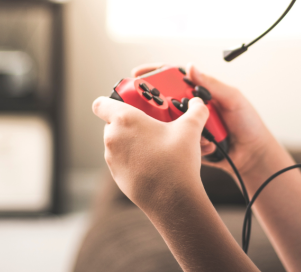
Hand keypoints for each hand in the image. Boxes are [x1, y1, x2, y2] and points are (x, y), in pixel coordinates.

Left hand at [92, 92, 210, 211]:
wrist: (172, 200)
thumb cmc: (176, 162)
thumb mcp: (190, 129)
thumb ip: (196, 110)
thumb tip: (198, 104)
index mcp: (124, 120)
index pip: (101, 104)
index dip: (112, 100)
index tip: (129, 103)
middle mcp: (112, 138)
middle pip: (114, 122)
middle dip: (132, 122)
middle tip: (152, 124)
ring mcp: (112, 159)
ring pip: (119, 142)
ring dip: (134, 141)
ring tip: (158, 145)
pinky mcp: (117, 176)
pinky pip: (122, 160)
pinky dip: (134, 158)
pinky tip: (155, 162)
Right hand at [131, 64, 286, 182]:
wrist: (253, 156)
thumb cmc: (248, 124)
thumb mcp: (233, 99)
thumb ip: (211, 84)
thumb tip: (190, 67)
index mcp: (200, 91)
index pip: (172, 78)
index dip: (154, 74)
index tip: (137, 75)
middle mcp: (190, 107)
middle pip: (164, 100)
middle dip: (160, 105)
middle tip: (165, 111)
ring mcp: (188, 126)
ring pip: (169, 123)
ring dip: (181, 128)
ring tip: (203, 133)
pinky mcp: (188, 143)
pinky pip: (178, 140)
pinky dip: (191, 142)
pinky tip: (208, 145)